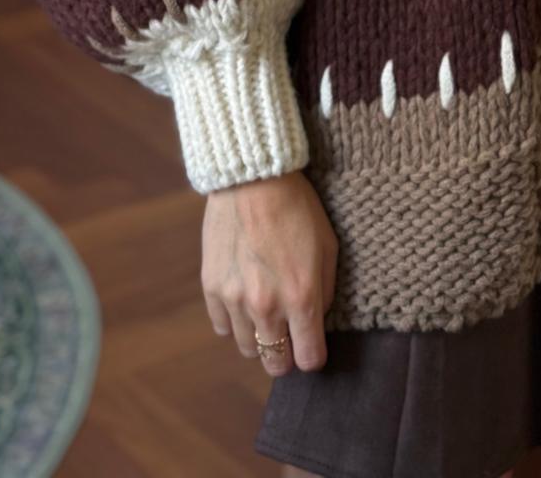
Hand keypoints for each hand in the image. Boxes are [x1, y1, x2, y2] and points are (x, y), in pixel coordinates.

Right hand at [201, 169, 338, 375]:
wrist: (253, 178)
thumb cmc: (298, 208)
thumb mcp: (328, 246)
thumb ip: (326, 291)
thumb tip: (317, 320)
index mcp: (301, 297)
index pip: (309, 359)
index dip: (314, 357)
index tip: (313, 347)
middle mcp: (266, 306)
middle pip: (275, 363)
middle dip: (286, 357)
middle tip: (289, 339)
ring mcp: (235, 299)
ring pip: (247, 348)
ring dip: (259, 339)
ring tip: (266, 317)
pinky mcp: (211, 287)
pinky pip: (222, 327)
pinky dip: (234, 322)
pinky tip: (243, 302)